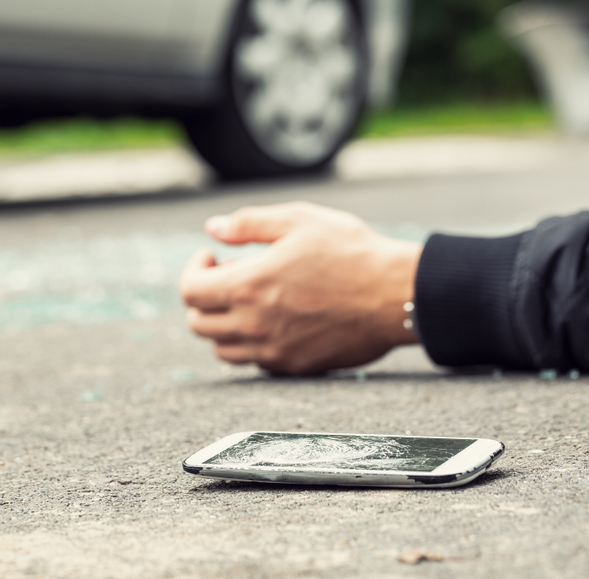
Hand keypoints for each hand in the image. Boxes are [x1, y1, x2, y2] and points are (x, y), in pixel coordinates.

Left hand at [179, 202, 421, 374]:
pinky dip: (250, 344)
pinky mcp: (294, 367)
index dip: (194, 270)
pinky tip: (272, 321)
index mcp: (248, 286)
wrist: (397, 296)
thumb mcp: (299, 220)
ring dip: (223, 324)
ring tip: (247, 300)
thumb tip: (214, 229)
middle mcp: (253, 324)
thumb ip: (249, 224)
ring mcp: (273, 350)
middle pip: (198, 323)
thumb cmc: (352, 253)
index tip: (213, 257)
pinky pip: (254, 363)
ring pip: (222, 349)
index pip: (190, 291)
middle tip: (227, 276)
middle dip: (203, 297)